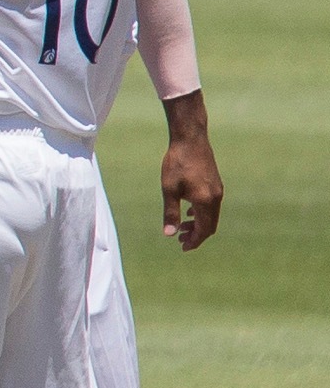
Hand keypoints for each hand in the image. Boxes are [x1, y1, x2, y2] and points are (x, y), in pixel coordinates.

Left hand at [160, 95, 221, 252]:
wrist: (190, 139)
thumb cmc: (177, 164)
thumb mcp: (169, 190)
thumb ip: (171, 213)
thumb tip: (169, 234)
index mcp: (206, 201)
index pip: (204, 229)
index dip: (194, 241)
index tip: (183, 248)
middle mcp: (216, 197)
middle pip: (210, 224)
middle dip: (196, 235)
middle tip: (180, 241)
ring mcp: (218, 190)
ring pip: (211, 215)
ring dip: (198, 224)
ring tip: (181, 228)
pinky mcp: (215, 183)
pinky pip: (211, 205)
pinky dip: (200, 213)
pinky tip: (188, 212)